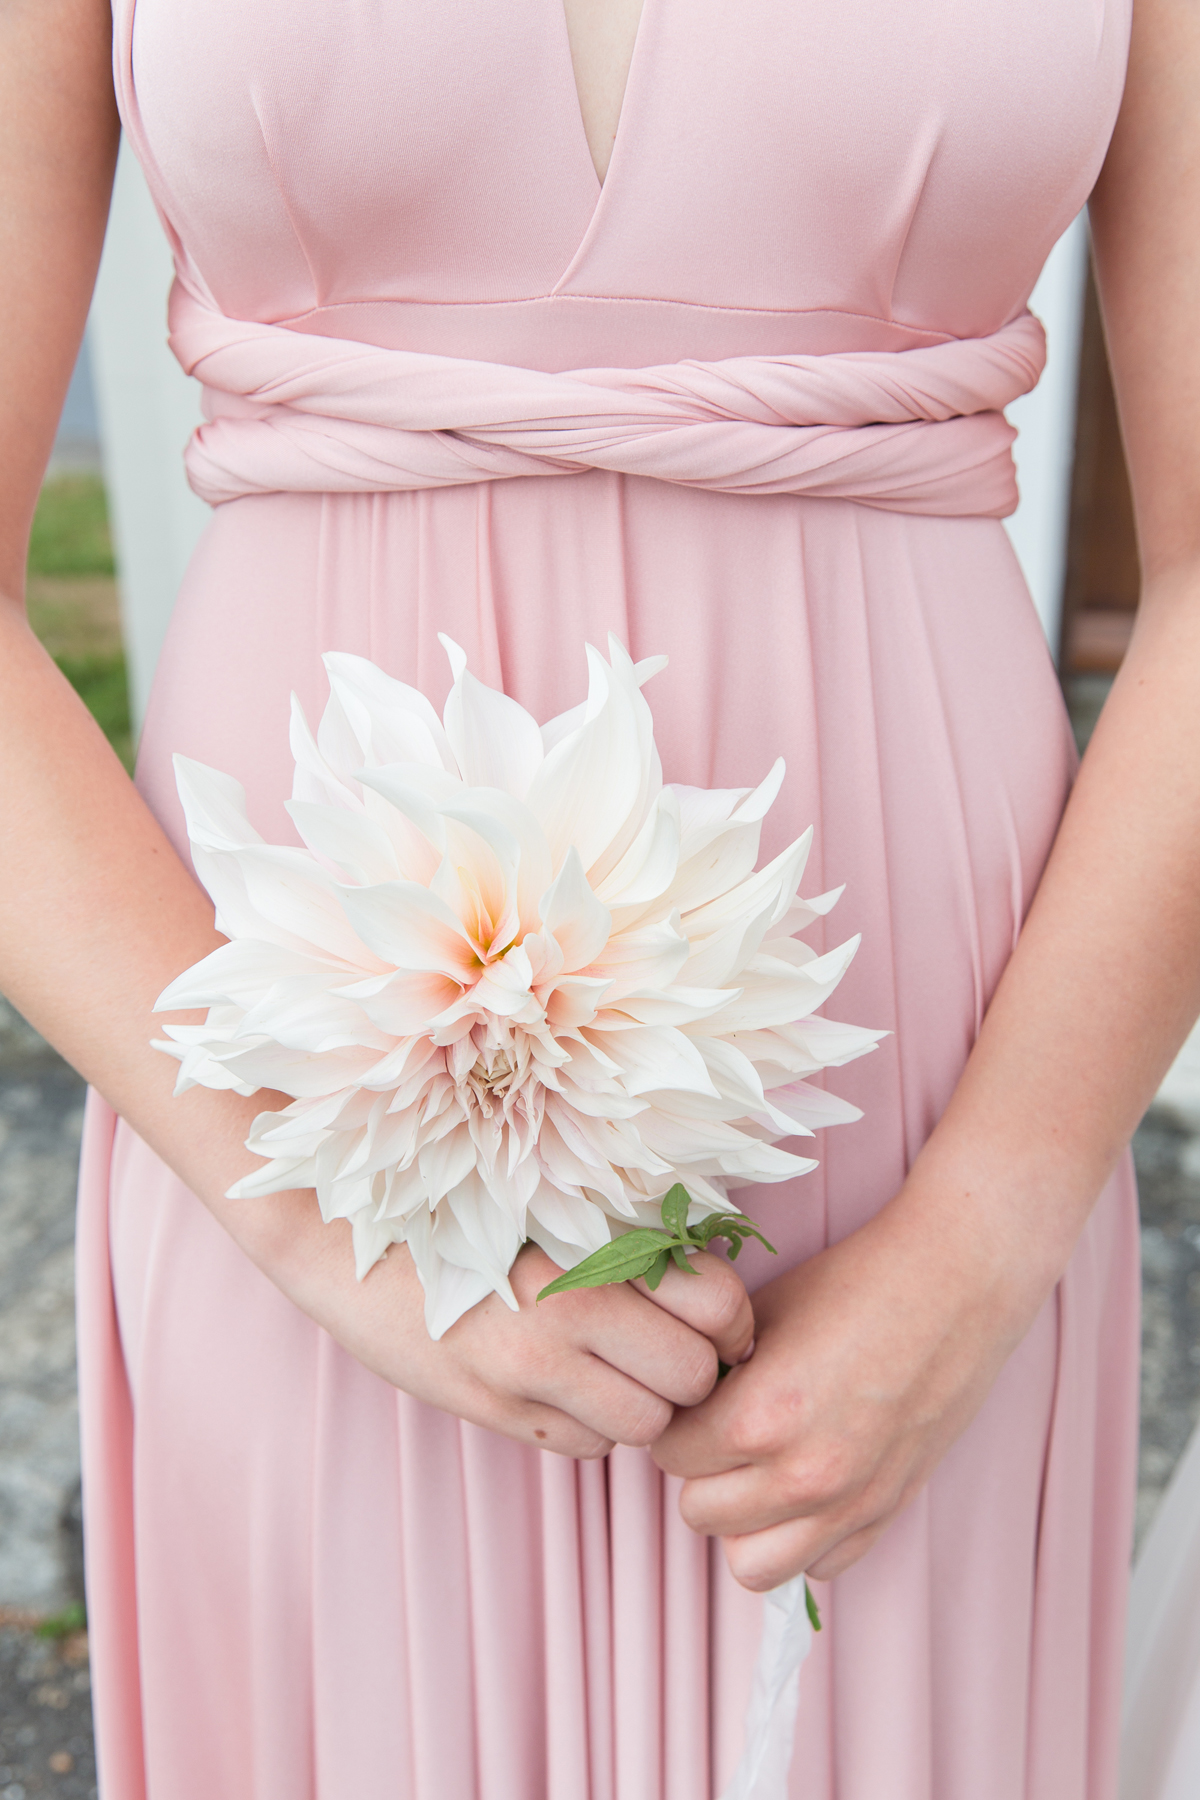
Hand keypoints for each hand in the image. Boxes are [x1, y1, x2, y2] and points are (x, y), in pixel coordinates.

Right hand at [265, 1195, 754, 1458]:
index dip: (731, 1319)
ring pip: (646, 1425)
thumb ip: (627, 1244)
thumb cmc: (457, 1214)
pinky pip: (589, 1446)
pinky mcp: (497, 1415)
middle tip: (667, 1349)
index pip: (717, 1302)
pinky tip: (566, 1385)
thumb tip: (718, 1299)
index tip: (716, 1319)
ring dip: (644, 1404)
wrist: (343, 1246)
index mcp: (588, 1250)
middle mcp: (565, 1317)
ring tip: (615, 1369)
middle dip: (692, 1370)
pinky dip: (594, 1425)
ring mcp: (528, 1375)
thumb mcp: (549, 1210)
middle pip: (694, 1376)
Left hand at [651, 1191, 1036, 1588]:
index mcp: (760, 1416)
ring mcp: (850, 1503)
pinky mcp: (888, 1512)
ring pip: (750, 1564)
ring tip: (759, 1469)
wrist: (954, 1284)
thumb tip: (682, 1407)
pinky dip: (802, 1537)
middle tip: (726, 1428)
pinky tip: (808, 1487)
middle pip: (699, 1511)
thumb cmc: (855, 1284)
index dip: (679, 1420)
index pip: (670, 1454)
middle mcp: (803, 1475)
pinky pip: (818, 1567)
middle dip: (703, 1469)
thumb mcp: (761, 1316)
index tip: (698, 1400)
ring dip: (744, 1519)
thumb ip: (714, 1377)